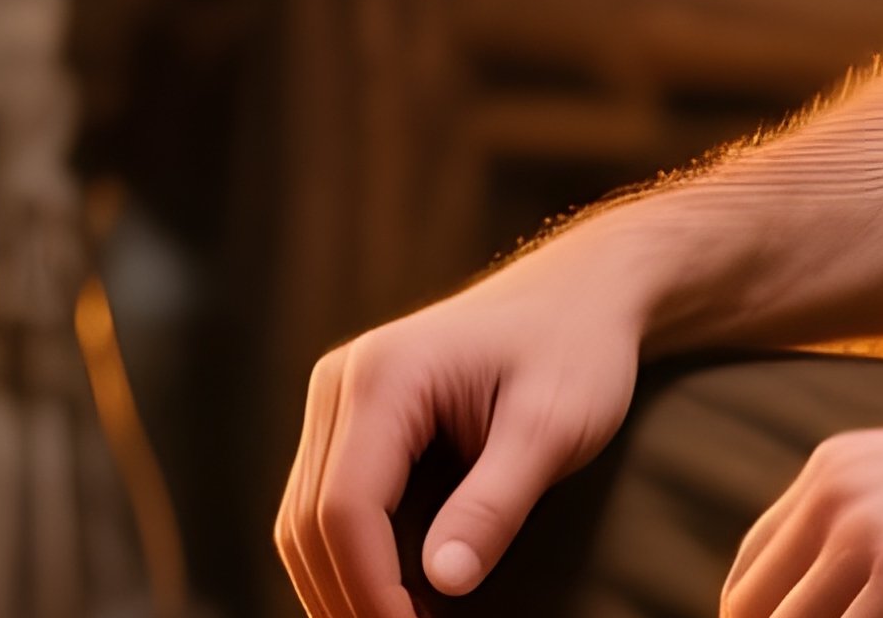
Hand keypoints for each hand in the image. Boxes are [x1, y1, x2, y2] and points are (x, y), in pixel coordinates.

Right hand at [275, 226, 647, 617]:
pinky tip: (399, 601)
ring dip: (341, 588)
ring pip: (304, 521)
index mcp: (385, 374)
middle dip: (349, 602)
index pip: (345, 509)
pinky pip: (327, 505)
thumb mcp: (552, 429)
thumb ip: (495, 505)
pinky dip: (351, 562)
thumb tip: (444, 584)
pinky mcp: (354, 419)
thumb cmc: (575, 351)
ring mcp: (341, 398)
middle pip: (308, 522)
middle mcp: (343, 380)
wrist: (578, 294)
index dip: (370, 593)